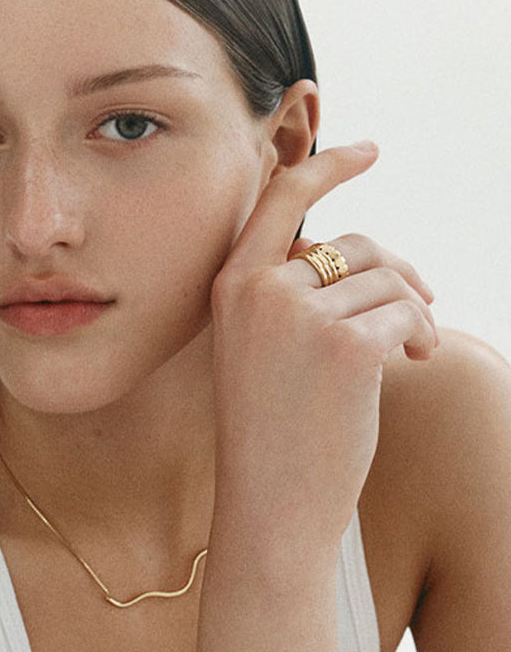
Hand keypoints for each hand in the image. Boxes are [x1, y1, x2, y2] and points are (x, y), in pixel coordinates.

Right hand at [210, 142, 437, 563]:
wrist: (270, 502)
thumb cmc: (269, 430)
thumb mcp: (260, 349)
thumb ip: (292, 294)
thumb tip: (352, 254)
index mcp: (232, 288)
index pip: (281, 200)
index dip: (328, 166)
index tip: (366, 150)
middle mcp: (259, 291)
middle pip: (357, 245)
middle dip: (398, 270)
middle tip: (420, 300)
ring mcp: (298, 316)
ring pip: (387, 279)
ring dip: (411, 310)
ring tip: (409, 346)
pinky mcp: (345, 346)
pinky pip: (405, 312)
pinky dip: (420, 332)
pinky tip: (413, 360)